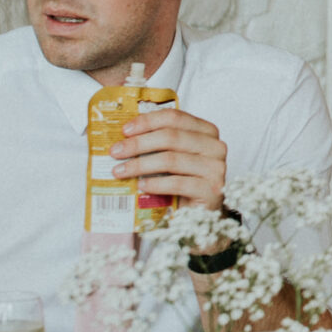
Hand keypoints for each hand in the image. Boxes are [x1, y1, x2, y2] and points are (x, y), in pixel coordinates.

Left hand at [113, 105, 228, 212]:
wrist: (200, 213)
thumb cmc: (184, 181)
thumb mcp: (174, 156)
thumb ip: (159, 143)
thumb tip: (123, 135)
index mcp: (206, 131)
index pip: (175, 117)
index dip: (147, 121)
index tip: (125, 130)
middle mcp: (215, 146)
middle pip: (171, 137)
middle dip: (138, 144)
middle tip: (115, 152)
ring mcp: (216, 169)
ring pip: (171, 160)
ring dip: (140, 165)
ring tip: (120, 171)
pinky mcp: (211, 191)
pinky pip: (177, 184)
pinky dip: (155, 184)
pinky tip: (140, 186)